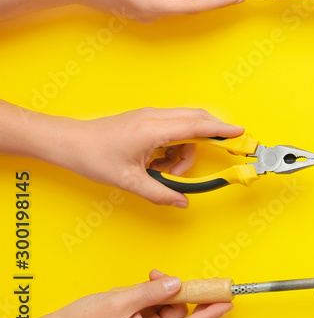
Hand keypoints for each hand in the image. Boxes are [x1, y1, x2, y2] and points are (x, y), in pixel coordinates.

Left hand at [53, 107, 243, 207]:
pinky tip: (157, 163)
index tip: (239, 132)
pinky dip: (174, 147)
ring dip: (184, 150)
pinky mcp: (147, 120)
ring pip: (185, 128)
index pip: (196, 125)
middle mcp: (155, 117)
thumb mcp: (128, 180)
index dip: (220, 129)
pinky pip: (173, 130)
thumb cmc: (93, 156)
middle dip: (208, 138)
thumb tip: (181, 201)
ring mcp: (151, 116)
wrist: (69, 142)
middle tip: (216, 155)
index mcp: (153, 129)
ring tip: (164, 171)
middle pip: (196, 120)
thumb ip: (159, 192)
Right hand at [54, 269, 231, 317]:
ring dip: (165, 293)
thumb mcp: (122, 300)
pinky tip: (144, 287)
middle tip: (180, 278)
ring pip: (170, 312)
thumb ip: (153, 292)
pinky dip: (155, 297)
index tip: (228, 301)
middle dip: (183, 296)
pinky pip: (157, 311)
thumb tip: (177, 284)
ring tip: (150, 279)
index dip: (211, 312)